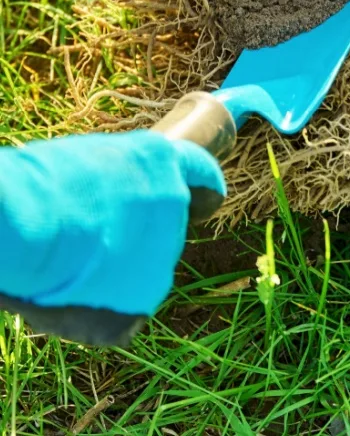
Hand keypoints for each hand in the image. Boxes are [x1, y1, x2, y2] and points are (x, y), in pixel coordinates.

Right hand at [0, 130, 224, 344]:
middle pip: (165, 228)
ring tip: (67, 263)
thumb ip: (118, 181)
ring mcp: (162, 258)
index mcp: (161, 162)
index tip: (195, 198)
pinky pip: (123, 311)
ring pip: (142, 270)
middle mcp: (174, 206)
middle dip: (136, 234)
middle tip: (88, 237)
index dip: (195, 187)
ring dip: (115, 270)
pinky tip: (68, 293)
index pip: (200, 173)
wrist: (27, 224)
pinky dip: (99, 308)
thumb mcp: (90, 160)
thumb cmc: (42, 182)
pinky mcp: (142, 303)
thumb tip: (113, 204)